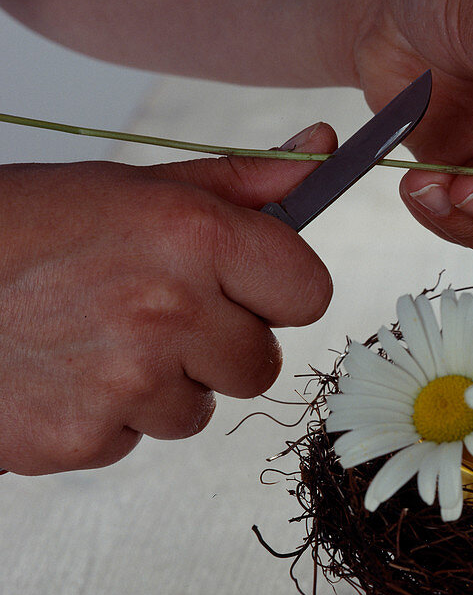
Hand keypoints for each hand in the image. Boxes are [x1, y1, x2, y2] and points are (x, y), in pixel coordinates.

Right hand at [0, 125, 334, 473]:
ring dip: (164, 387)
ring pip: (201, 409)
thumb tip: (321, 154)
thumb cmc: (20, 229)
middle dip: (221, 347)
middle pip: (262, 364)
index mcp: (193, 236)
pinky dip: (106, 417)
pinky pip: (136, 440)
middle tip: (155, 314)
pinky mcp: (82, 438)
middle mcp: (170, 310)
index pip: (309, 292)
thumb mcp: (131, 188)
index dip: (279, 292)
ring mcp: (127, 382)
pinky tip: (63, 374)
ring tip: (96, 341)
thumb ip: (238, 182)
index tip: (249, 288)